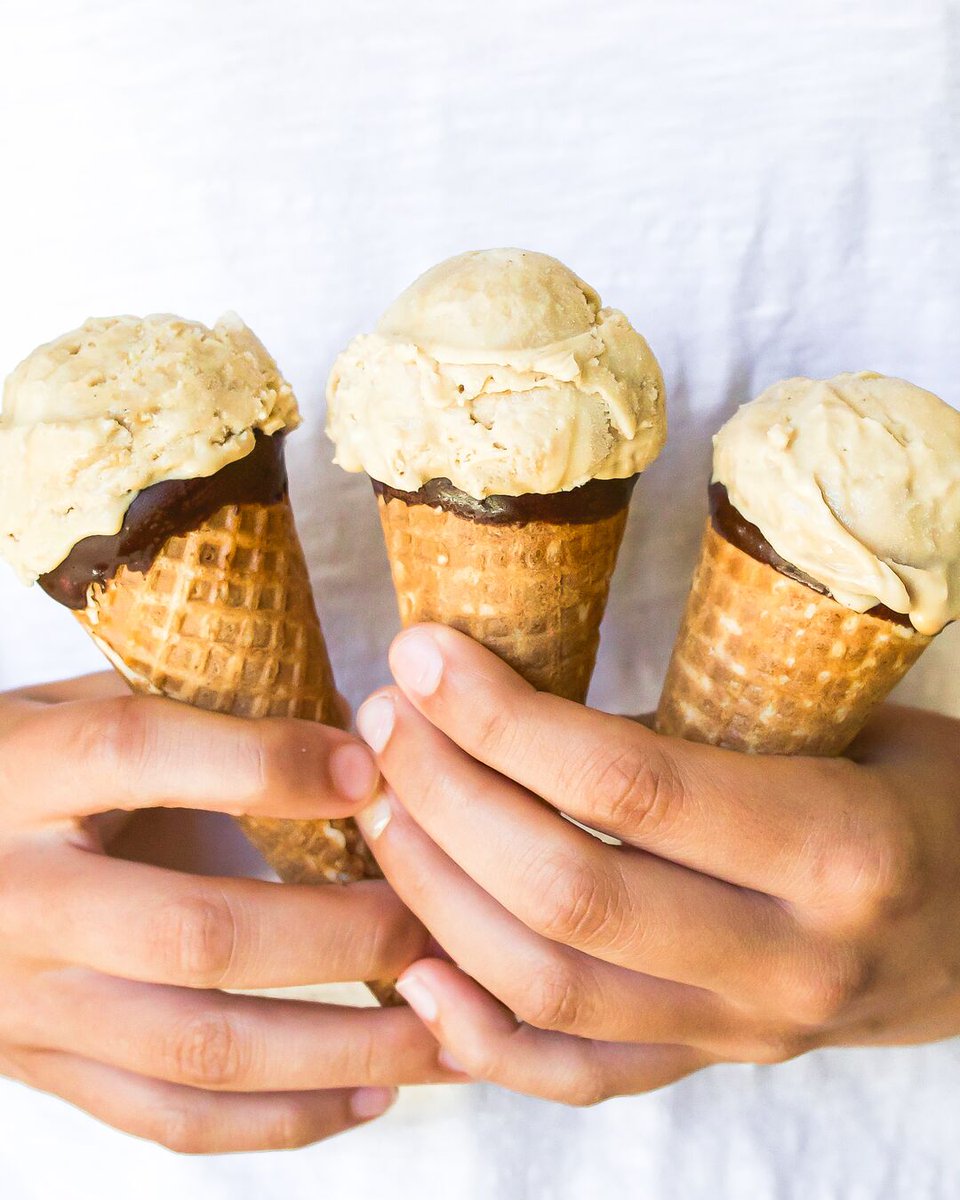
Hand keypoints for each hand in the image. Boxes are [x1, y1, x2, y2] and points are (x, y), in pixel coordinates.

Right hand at [0, 674, 458, 1152]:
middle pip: (198, 930)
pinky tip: (369, 1095)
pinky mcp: (43, 1071)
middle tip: (441, 929)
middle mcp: (19, 898)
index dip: (263, 763)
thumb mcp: (70, 708)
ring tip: (445, 1036)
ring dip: (345, 1048)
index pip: (137, 756)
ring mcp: (28, 1003)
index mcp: (21, 775)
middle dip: (344, 936)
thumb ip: (185, 714)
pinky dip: (282, 1120)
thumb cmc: (10, 769)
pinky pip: (170, 1119)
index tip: (371, 772)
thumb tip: (349, 740)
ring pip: (203, 1050)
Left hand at [353, 624, 959, 1105]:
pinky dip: (482, 1035)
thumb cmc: (919, 796)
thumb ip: (695, 735)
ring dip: (438, 891)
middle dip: (446, 796)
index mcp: (837, 846)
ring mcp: (745, 1034)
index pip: (628, 787)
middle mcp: (788, 960)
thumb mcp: (838, 728)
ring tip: (380, 803)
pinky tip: (413, 972)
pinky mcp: (711, 1068)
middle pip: (566, 892)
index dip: (502, 718)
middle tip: (385, 719)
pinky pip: (577, 1075)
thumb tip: (520, 709)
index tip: (425, 657)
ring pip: (550, 988)